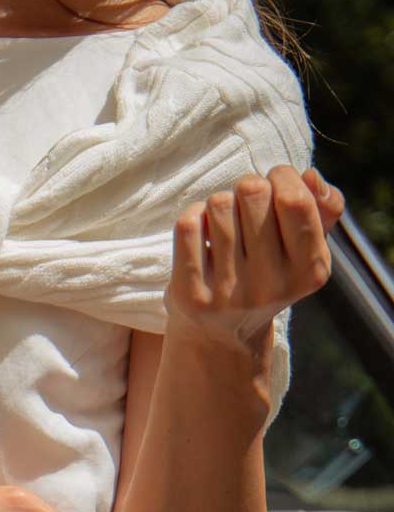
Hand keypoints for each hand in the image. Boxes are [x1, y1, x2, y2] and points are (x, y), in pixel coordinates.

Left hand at [165, 165, 344, 350]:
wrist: (224, 336)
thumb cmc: (269, 274)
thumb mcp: (305, 248)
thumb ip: (322, 208)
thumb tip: (310, 176)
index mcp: (310, 270)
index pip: (295, 200)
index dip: (282, 176)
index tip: (275, 182)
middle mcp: (272, 286)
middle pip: (252, 192)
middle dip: (247, 187)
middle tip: (247, 205)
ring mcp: (230, 293)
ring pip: (218, 204)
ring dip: (219, 204)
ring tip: (225, 224)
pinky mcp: (192, 295)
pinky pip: (188, 224)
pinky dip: (193, 216)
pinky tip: (201, 233)